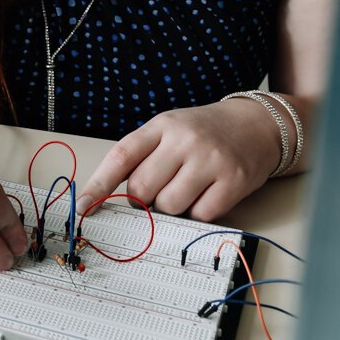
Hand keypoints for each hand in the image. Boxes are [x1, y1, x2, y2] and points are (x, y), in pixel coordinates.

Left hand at [74, 100, 281, 220]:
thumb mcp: (169, 130)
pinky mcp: (233, 180)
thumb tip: (110, 198)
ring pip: (169, 205)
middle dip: (143, 200)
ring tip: (185, 188)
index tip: (82, 206)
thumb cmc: (203, 132)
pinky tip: (206, 194)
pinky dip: (198, 212)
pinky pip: (200, 214)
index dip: (98, 185)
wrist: (256, 124)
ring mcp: (210, 160)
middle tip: (157, 191)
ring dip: (171, 207)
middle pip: (142, 189)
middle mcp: (184, 139)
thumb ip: (143, 157)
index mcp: (161, 125)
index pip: (121, 157)